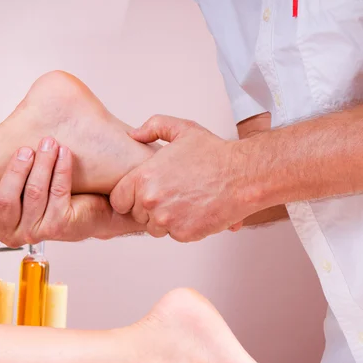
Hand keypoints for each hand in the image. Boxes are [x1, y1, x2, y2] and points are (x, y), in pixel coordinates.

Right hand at [0, 137, 143, 246]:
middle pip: (6, 200)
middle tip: (26, 148)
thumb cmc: (55, 197)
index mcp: (1, 227)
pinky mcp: (60, 226)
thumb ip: (8, 181)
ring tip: (50, 143)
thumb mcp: (25, 190)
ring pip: (34, 192)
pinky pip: (58, 191)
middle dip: (16, 169)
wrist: (95, 210)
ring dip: (43, 163)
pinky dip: (61, 168)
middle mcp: (15, 234)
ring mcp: (38, 232)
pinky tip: (64, 154)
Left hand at [110, 116, 260, 241]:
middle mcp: (151, 201)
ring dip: (165, 219)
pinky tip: (195, 210)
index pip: (119, 200)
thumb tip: (134, 134)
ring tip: (184, 202)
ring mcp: (167, 220)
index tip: (143, 193)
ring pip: (154, 228)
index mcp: (144, 178)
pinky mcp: (183, 234)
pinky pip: (174, 235)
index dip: (130, 197)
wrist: (243, 176)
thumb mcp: (182, 129)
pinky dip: (183, 226)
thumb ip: (153, 127)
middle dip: (149, 207)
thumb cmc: (215, 154)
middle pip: (137, 215)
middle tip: (171, 194)